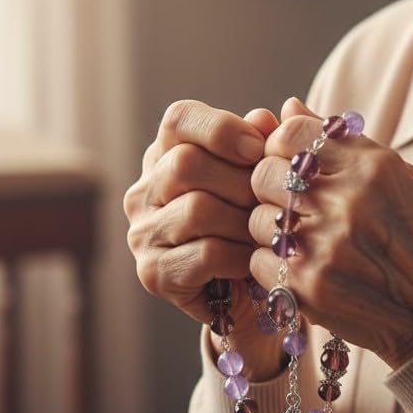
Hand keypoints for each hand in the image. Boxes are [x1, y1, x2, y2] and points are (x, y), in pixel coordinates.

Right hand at [124, 99, 277, 329]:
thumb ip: (265, 143)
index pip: (179, 119)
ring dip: (244, 223)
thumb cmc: (256, 225)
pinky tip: (255, 261)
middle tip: (270, 201)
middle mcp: (144, 191)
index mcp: (167, 154)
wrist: (251, 294)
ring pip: (196, 209)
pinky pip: (204, 253)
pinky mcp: (153, 273)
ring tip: (266, 235)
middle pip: (185, 163)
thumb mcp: (264, 178)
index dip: (221, 128)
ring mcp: (143, 233)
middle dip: (240, 182)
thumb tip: (265, 117)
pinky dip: (240, 256)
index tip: (258, 149)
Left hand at [249, 98, 412, 368]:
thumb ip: (338, 142)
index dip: (281, 145)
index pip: (291, 132)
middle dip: (269, 187)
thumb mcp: (396, 178)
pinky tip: (298, 267)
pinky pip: (259, 261)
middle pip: (264, 173)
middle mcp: (347, 202)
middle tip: (288, 203)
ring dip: (269, 229)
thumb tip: (286, 107)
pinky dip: (271, 265)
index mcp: (371, 168)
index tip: (288, 161)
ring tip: (298, 240)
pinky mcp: (310, 287)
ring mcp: (326, 246)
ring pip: (258, 219)